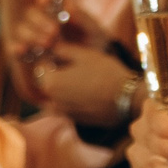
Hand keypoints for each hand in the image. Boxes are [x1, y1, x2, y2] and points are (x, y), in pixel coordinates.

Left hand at [18, 37, 138, 123]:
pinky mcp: (75, 120)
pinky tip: (87, 91)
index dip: (50, 56)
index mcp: (51, 82)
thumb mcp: (84, 54)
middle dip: (55, 72)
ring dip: (62, 87)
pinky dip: (71, 99)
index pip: (40, 65)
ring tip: (81, 78)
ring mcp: (64, 113)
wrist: (127, 99)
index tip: (61, 53)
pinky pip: (66, 106)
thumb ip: (62, 49)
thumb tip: (52, 47)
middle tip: (72, 64)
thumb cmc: (105, 73)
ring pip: (56, 96)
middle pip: (46, 82)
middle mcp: (52, 101)